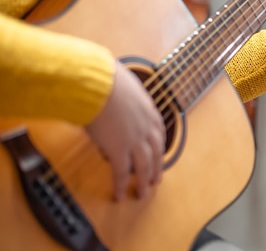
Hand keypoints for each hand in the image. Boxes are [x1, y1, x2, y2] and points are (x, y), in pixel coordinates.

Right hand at [85, 61, 165, 200]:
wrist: (98, 84)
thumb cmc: (108, 79)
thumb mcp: (128, 86)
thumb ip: (129, 96)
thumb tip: (122, 94)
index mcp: (151, 113)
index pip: (160, 135)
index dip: (159, 148)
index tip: (158, 156)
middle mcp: (147, 129)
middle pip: (156, 154)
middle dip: (156, 169)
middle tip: (156, 180)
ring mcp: (135, 141)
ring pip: (144, 167)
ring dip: (144, 182)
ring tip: (142, 193)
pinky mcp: (118, 150)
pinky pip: (121, 173)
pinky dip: (120, 185)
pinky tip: (119, 194)